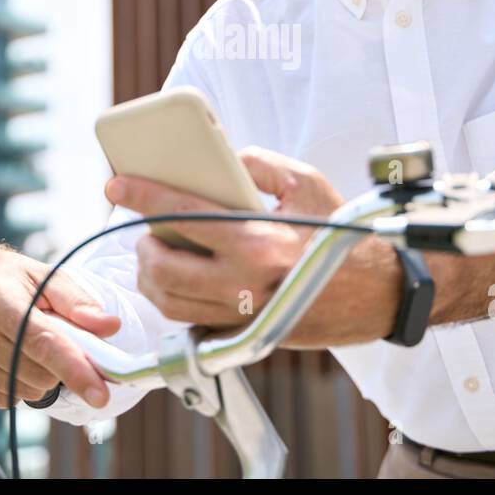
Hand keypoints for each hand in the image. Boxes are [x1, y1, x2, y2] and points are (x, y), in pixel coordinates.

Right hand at [0, 243, 121, 408]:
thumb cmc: (10, 279)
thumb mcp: (46, 277)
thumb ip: (78, 303)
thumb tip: (111, 327)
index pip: (44, 345)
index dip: (75, 370)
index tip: (100, 395)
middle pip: (41, 375)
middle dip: (56, 363)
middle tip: (46, 335)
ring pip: (26, 390)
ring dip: (37, 374)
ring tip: (21, 342)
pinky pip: (7, 399)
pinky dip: (17, 383)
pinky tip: (6, 357)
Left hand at [107, 147, 401, 346]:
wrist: (380, 291)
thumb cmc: (341, 232)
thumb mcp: (305, 183)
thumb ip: (256, 164)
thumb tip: (216, 158)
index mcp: (258, 240)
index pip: (181, 213)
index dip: (141, 195)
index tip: (115, 182)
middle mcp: (246, 283)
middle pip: (163, 267)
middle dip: (142, 244)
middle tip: (143, 229)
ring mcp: (244, 315)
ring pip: (169, 303)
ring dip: (150, 277)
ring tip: (154, 254)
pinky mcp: (247, 336)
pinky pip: (191, 323)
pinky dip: (174, 302)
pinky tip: (178, 281)